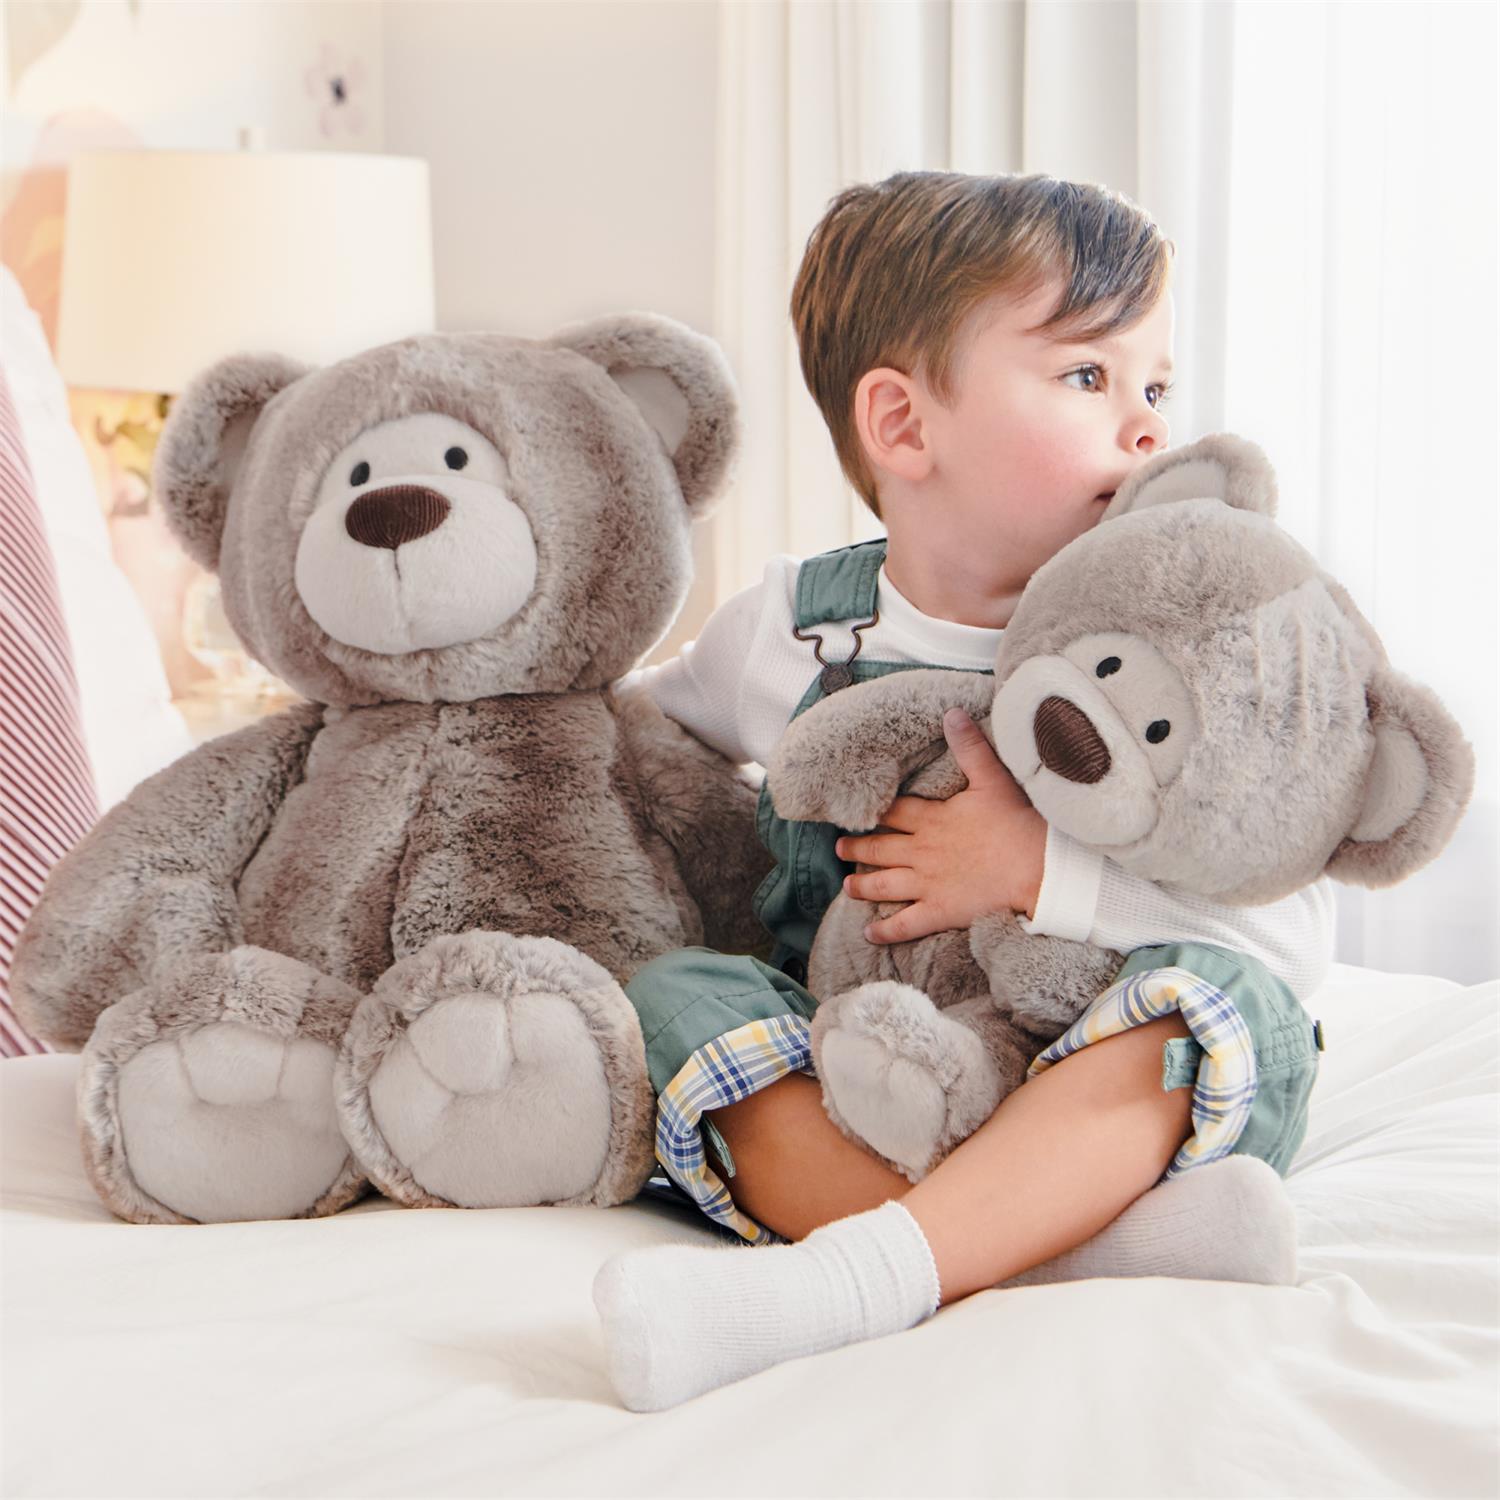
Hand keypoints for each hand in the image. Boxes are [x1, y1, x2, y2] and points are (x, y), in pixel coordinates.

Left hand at [834, 707, 1046, 944]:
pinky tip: (869, 933)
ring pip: (884, 885)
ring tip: (846, 887)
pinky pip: (905, 924)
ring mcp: (927, 884)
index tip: (855, 813)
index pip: (892, 814)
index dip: (873, 814)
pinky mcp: (939, 911)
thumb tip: (952, 713)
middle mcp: (921, 852)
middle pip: (880, 849)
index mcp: (931, 819)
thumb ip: (969, 748)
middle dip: (857, 849)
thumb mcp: (992, 779)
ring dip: (861, 885)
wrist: (1037, 867)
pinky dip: (885, 930)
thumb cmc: (1016, 823)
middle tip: (839, 850)